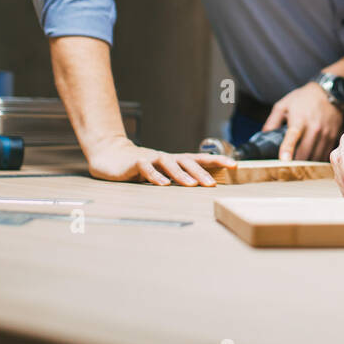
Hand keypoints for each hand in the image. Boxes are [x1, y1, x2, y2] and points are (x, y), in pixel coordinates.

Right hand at [85, 136, 233, 186]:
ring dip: (181, 174)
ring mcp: (151, 158)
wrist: (109, 155)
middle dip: (201, 173)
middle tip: (212, 185)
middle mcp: (166, 158)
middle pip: (187, 162)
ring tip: (192, 185)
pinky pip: (146, 168)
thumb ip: (177, 177)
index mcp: (175, 161)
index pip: (200, 159)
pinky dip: (155, 176)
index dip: (217, 161)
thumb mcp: (161, 173)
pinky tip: (163, 184)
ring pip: (169, 164)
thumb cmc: (139, 167)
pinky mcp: (135, 163)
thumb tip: (201, 187)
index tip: (234, 165)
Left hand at [263, 83, 343, 160]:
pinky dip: (316, 159)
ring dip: (306, 164)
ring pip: (315, 157)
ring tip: (299, 168)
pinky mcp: (333, 136)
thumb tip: (264, 135)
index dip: (288, 149)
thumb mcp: (284, 105)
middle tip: (287, 171)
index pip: (293, 136)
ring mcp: (325, 133)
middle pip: (304, 152)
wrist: (329, 92)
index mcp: (299, 119)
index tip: (284, 160)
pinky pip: (324, 154)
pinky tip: (310, 159)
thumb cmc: (303, 98)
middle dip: (295, 164)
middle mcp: (314, 127)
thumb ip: (272, 121)